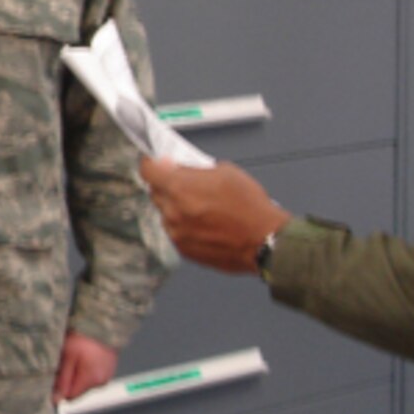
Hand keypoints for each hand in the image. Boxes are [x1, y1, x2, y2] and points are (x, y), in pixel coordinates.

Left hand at [53, 331, 117, 403]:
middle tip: (66, 360)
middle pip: (77, 390)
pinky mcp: (108, 369)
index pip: (70, 396)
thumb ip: (62, 380)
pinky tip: (84, 355)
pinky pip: (92, 375)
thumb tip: (56, 399)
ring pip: (84, 382)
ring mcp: (107, 375)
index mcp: (92, 379)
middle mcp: (102, 381)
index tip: (55, 374)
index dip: (59, 387)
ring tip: (76, 356)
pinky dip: (86, 368)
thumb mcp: (67, 356)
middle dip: (68, 379)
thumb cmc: (85, 336)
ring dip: (77, 373)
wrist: (102, 322)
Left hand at [139, 158, 289, 274]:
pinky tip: (205, 224)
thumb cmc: (250, 207)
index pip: (148, 171)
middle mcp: (172, 212)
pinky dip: (185, 226)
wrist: (265, 240)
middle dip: (167, 186)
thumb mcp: (225, 172)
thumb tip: (179, 167)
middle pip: (155, 193)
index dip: (151, 164)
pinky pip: (176, 232)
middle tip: (186, 184)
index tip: (156, 163)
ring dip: (176, 208)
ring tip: (202, 207)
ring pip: (166, 214)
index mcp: (179, 188)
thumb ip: (195, 168)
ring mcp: (177, 233)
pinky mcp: (184, 250)